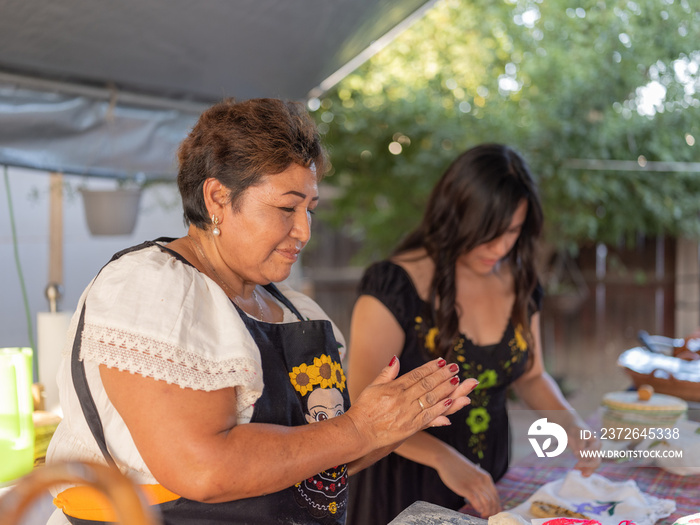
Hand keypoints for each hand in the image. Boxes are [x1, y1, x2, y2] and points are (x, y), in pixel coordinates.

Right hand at [346, 356, 475, 449]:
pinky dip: (439, 409)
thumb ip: (387, 373)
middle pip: (426, 384)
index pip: (416, 374)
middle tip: (455, 367)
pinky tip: (450, 402)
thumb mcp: (372, 387)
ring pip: (430, 398)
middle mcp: (402, 399)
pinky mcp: (409, 427)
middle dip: (442, 375)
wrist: (358, 432)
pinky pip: (428, 416)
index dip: (430, 367)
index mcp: (394, 388)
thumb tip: (396, 358)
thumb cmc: (364, 409)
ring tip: (457, 381)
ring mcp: (407, 413)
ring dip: (445, 389)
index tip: (442, 361)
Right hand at [436, 451, 500, 516]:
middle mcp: (482, 481)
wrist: (447, 459)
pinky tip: (477, 510)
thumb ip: (480, 483)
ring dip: (486, 512)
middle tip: (488, 516)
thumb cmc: (459, 467)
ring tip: (483, 515)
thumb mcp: (475, 474)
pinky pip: (476, 501)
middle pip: (493, 501)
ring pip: (487, 503)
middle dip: (492, 511)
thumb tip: (483, 495)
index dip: (496, 506)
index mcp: (486, 478)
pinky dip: (478, 508)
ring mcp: (474, 485)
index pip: (496, 496)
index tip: (493, 512)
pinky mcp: (465, 488)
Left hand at [567, 424, 600, 475]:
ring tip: (580, 473)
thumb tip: (580, 451)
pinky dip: (585, 470)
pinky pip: (588, 467)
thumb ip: (580, 440)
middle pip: (596, 461)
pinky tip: (580, 472)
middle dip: (587, 465)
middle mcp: (596, 450)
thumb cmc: (576, 428)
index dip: (584, 454)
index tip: (575, 452)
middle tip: (576, 465)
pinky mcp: (586, 458)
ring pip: (593, 466)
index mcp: (596, 442)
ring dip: (587, 470)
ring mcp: (591, 455)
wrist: (572, 430)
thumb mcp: (578, 431)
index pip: (593, 452)